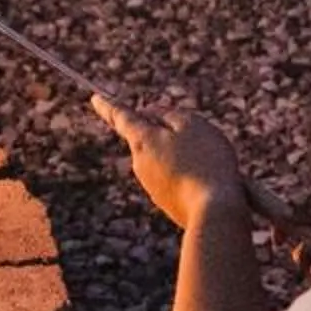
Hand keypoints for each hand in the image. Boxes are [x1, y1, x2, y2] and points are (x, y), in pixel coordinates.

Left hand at [95, 95, 247, 229]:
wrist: (214, 213)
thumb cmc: (205, 161)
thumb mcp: (191, 123)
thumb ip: (168, 114)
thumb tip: (150, 115)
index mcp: (142, 140)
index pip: (121, 116)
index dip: (108, 105)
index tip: (95, 98)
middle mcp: (139, 163)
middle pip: (150, 138)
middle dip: (169, 134)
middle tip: (200, 138)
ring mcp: (151, 186)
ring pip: (166, 159)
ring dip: (185, 156)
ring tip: (211, 164)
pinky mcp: (165, 203)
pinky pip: (177, 179)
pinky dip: (191, 176)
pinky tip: (211, 182)